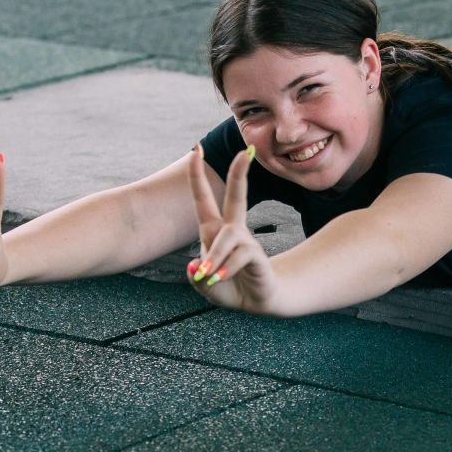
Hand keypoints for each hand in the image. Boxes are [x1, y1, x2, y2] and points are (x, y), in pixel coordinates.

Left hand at [187, 144, 281, 313]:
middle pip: (238, 196)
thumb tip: (195, 266)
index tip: (196, 149)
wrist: (255, 301)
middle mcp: (232, 230)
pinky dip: (226, 269)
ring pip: (228, 236)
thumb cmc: (228, 287)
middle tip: (245, 152)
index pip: (204, 199)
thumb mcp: (203, 285)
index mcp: (214, 230)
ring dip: (215, 256)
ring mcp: (246, 241)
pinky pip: (239, 255)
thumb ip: (195, 277)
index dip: (198, 175)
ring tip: (208, 275)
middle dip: (240, 173)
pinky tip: (220, 278)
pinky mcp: (256, 255)